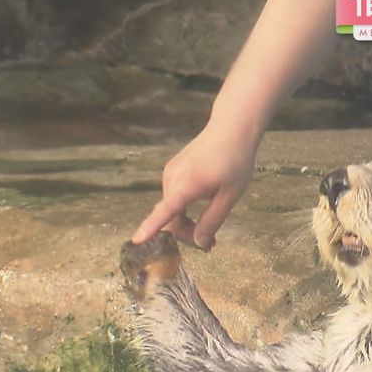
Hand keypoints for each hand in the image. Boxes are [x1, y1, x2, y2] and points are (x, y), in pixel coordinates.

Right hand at [131, 125, 256, 249]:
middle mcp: (172, 178)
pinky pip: (174, 198)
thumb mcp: (230, 195)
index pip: (165, 210)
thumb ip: (213, 220)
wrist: (231, 128)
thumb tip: (199, 243)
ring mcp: (170, 173)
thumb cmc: (235, 160)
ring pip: (172, 209)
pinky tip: (204, 203)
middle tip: (211, 242)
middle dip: (188, 233)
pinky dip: (185, 208)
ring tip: (210, 223)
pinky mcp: (172, 171)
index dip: (151, 227)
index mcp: (187, 184)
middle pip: (172, 218)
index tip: (137, 239)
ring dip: (187, 221)